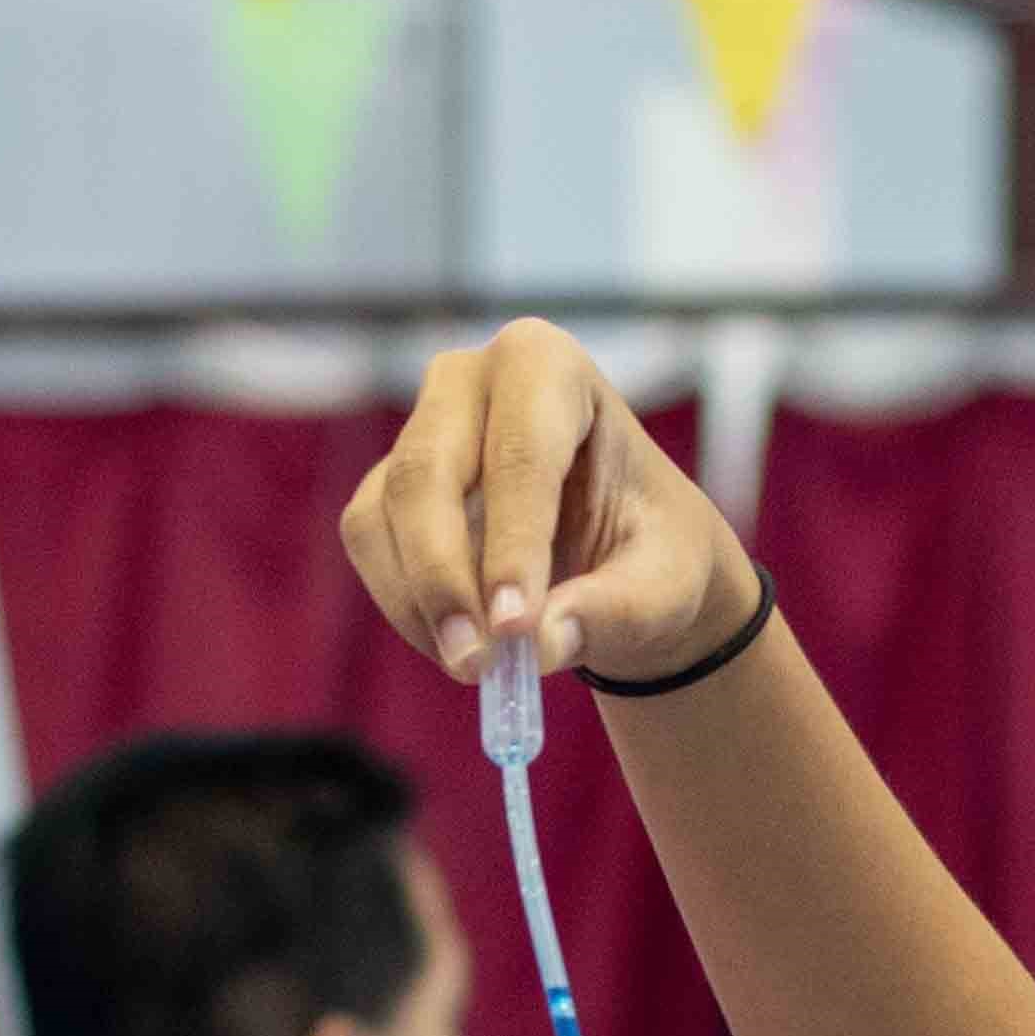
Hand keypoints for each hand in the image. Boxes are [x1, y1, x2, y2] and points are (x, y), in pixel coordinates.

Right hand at [340, 318, 764, 688]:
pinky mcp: (386, 486)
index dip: (514, 544)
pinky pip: (369, 545)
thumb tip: (542, 640)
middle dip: (444, 577)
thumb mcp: (665, 587)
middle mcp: (470, 379)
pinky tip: (460, 643)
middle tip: (476, 664)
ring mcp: (418, 429)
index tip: (516, 626)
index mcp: (550, 367)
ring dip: (421, 603)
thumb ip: (615, 611)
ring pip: (383, 514)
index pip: (521, 453)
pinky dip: (406, 607)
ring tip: (480, 667)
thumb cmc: (652, 551)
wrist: (623, 558)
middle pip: (428, 473)